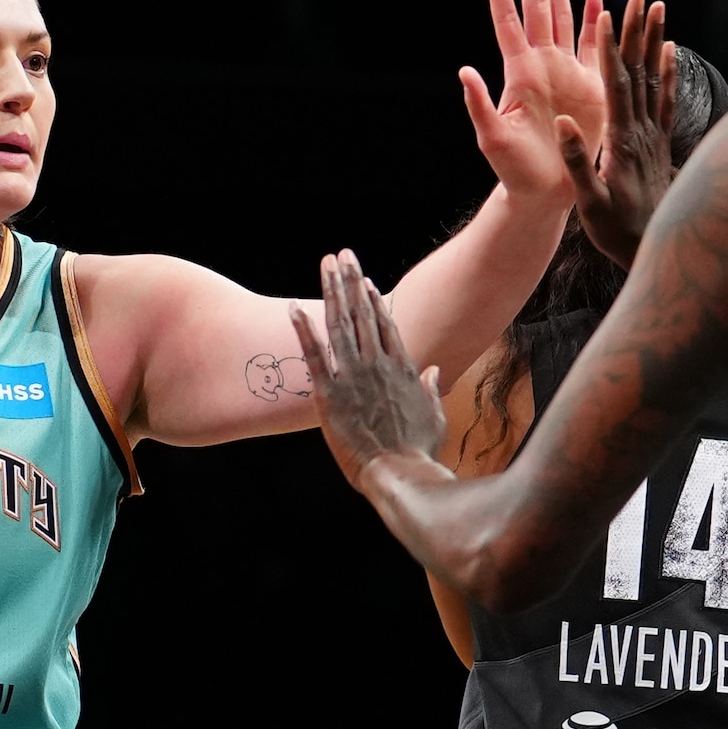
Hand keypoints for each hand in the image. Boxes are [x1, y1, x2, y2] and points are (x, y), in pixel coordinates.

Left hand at [293, 250, 446, 480]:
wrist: (400, 473)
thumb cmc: (418, 452)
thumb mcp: (434, 417)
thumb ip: (432, 390)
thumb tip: (435, 371)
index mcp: (402, 368)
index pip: (385, 324)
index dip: (373, 299)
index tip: (364, 279)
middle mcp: (377, 365)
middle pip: (362, 314)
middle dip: (351, 281)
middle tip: (342, 255)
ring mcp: (353, 377)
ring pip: (340, 325)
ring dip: (331, 292)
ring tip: (325, 265)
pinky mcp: (330, 394)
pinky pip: (313, 356)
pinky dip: (302, 331)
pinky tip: (292, 309)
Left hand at [456, 0, 601, 208]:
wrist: (545, 190)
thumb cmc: (513, 169)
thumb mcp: (492, 137)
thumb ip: (479, 104)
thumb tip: (464, 71)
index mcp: (518, 72)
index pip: (507, 21)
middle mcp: (541, 65)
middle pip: (538, 9)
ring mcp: (565, 73)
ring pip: (564, 19)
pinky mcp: (590, 87)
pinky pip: (593, 47)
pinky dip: (594, 22)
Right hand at [569, 0, 677, 263]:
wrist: (654, 251)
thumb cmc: (616, 232)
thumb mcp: (590, 203)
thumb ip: (580, 163)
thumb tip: (564, 123)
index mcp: (621, 141)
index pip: (616, 87)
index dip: (611, 51)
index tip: (608, 18)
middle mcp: (642, 131)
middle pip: (640, 72)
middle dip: (638, 33)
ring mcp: (655, 136)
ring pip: (656, 79)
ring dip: (655, 41)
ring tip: (658, 7)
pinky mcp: (661, 143)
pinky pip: (668, 99)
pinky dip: (669, 72)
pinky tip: (670, 50)